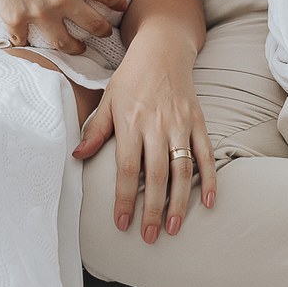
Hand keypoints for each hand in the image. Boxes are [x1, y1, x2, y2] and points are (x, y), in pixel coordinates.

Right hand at [0, 0, 126, 53]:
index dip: (119, 3)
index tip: (120, 7)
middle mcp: (63, 0)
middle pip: (94, 26)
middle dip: (104, 31)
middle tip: (105, 32)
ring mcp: (39, 13)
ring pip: (65, 43)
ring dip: (76, 48)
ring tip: (79, 47)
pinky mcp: (16, 19)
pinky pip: (25, 40)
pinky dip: (28, 43)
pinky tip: (31, 41)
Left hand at [72, 39, 216, 241]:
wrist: (162, 49)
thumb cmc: (130, 78)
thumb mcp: (107, 100)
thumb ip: (95, 131)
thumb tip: (77, 157)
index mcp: (130, 122)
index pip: (126, 168)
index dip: (123, 198)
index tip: (122, 224)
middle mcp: (156, 125)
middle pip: (155, 175)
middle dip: (152, 209)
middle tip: (149, 237)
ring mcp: (180, 123)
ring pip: (182, 169)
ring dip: (179, 201)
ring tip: (172, 227)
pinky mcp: (198, 121)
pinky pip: (206, 154)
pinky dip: (210, 179)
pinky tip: (208, 203)